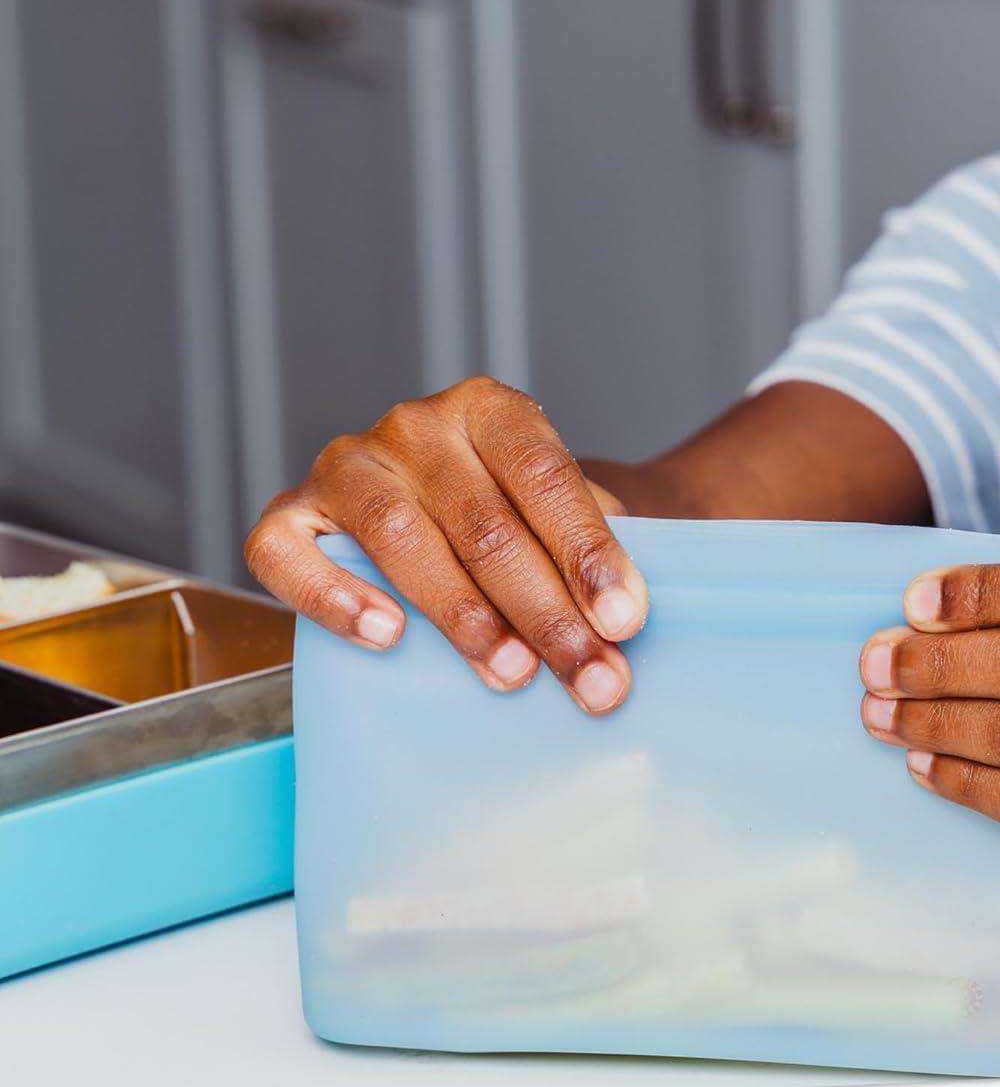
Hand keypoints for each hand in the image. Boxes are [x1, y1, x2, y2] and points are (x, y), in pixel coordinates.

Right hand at [245, 377, 647, 711]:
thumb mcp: (566, 522)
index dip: (586, 552)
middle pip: (482, 521)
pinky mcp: (294, 512)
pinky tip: (387, 636)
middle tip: (589, 676)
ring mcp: (349, 464)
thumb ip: (586, 562)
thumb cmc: (525, 523)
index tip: (624, 621)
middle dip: (544, 611)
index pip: (543, 474)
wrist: (468, 509)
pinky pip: (288, 553)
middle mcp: (416, 426)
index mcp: (491, 410)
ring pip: (399, 537)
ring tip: (512, 671)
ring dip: (463, 615)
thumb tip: (616, 632)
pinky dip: (333, 596)